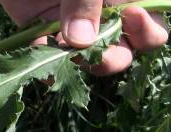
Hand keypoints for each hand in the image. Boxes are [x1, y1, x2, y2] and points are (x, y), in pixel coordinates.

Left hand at [0, 0, 168, 75]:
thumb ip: (86, 0)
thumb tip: (80, 40)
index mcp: (123, 2)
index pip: (151, 30)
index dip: (147, 32)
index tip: (132, 14)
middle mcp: (101, 17)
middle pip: (119, 52)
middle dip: (112, 58)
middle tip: (97, 51)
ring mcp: (72, 25)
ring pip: (82, 58)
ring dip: (77, 62)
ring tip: (67, 54)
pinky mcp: (42, 28)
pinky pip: (46, 52)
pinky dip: (43, 59)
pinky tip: (42, 61)